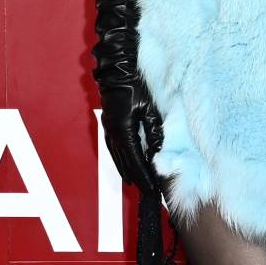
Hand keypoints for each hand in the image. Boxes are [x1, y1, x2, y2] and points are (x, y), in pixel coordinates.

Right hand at [99, 80, 163, 194]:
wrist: (117, 72)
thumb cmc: (136, 87)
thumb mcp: (149, 108)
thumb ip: (154, 130)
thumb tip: (158, 150)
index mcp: (123, 130)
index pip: (135, 161)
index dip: (144, 176)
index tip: (153, 190)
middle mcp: (112, 134)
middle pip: (125, 163)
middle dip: (137, 178)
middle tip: (149, 192)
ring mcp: (108, 131)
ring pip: (118, 158)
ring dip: (128, 172)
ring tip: (137, 185)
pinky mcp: (108, 127)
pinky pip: (114, 150)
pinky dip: (121, 161)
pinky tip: (126, 168)